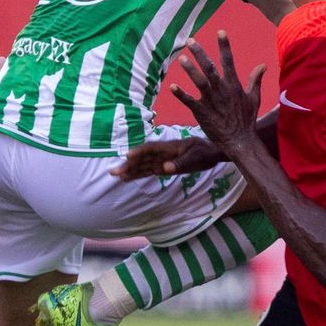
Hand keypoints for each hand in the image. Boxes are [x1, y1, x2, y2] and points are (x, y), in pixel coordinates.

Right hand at [111, 136, 225, 179]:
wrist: (212, 153)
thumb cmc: (205, 153)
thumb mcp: (196, 158)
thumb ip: (180, 163)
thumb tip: (164, 169)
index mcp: (169, 148)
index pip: (150, 149)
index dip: (138, 152)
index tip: (127, 157)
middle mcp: (163, 153)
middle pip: (142, 158)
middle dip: (129, 165)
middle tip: (114, 172)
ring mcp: (162, 160)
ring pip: (143, 165)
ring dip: (131, 170)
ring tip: (117, 176)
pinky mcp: (164, 167)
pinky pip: (149, 171)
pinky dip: (139, 174)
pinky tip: (129, 178)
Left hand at [170, 32, 266, 150]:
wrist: (239, 140)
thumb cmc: (246, 119)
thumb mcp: (254, 98)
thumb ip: (255, 80)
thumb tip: (262, 65)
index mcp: (233, 85)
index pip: (229, 61)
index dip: (224, 46)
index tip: (220, 31)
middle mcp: (221, 90)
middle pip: (210, 67)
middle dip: (200, 53)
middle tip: (190, 41)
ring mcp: (211, 100)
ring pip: (199, 81)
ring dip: (190, 70)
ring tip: (181, 58)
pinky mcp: (202, 112)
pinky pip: (189, 101)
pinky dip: (180, 94)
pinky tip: (171, 87)